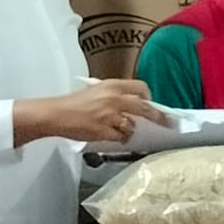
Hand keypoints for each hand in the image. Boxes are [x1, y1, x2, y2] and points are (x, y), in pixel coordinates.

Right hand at [43, 80, 168, 145]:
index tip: (152, 104)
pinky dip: (120, 138)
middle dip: (157, 117)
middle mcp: (114, 98)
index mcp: (112, 85)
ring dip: (130, 129)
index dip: (149, 97)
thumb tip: (132, 100)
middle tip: (166, 123)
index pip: (141, 88)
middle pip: (145, 108)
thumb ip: (114, 93)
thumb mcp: (96, 90)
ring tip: (121, 129)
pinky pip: (121, 137)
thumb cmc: (74, 102)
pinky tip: (113, 136)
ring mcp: (110, 115)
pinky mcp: (104, 131)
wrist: (57, 114)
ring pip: (132, 125)